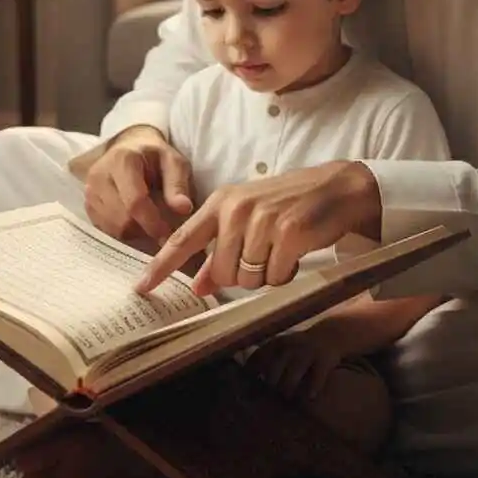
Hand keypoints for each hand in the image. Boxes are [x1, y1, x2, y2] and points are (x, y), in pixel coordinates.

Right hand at [84, 126, 193, 243]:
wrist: (130, 147)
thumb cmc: (155, 156)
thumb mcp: (174, 162)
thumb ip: (178, 184)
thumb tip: (183, 209)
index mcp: (122, 160)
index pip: (135, 201)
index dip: (152, 222)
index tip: (168, 234)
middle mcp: (99, 176)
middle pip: (122, 219)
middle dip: (144, 228)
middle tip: (161, 226)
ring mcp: (90, 192)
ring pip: (113, 228)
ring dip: (134, 232)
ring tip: (148, 220)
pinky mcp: (87, 205)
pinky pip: (105, 230)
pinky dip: (123, 231)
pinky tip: (135, 220)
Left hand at [134, 159, 380, 295]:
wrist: (336, 188)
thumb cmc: (290, 204)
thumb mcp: (250, 219)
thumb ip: (221, 249)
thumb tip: (198, 285)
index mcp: (222, 202)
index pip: (183, 239)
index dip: (161, 267)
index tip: (141, 288)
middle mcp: (237, 209)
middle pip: (222, 272)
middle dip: (243, 275)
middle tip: (264, 255)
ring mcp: (262, 219)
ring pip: (249, 278)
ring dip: (267, 275)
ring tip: (281, 250)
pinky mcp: (288, 232)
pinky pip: (276, 276)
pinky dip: (287, 274)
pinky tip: (296, 253)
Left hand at [245, 326, 343, 399]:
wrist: (330, 335)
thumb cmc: (299, 348)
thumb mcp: (282, 346)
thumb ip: (265, 358)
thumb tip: (243, 377)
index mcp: (277, 343)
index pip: (259, 357)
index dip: (252, 372)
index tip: (246, 387)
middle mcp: (291, 346)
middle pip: (274, 370)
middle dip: (272, 384)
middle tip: (273, 394)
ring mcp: (308, 352)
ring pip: (293, 373)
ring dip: (289, 388)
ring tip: (288, 397)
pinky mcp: (324, 359)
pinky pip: (317, 376)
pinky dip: (313, 388)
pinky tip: (310, 397)